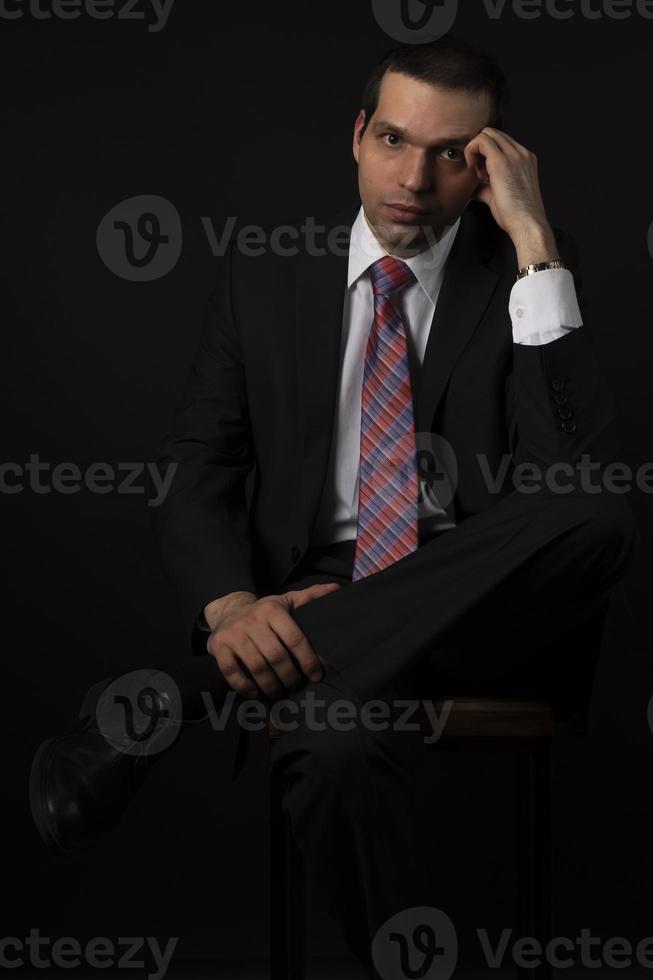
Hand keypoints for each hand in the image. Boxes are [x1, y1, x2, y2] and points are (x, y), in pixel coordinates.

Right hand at [206, 582, 339, 700]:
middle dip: (290, 676)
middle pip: (276, 656)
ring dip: (270, 686)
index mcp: (272, 610)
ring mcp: (234, 634)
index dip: (308, 660)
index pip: (295, 638)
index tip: (316, 675)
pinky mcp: (219, 647)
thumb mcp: (286, 600)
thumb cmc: (263, 611)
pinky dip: (245, 687)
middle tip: (295, 686)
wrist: (227, 611)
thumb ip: (310, 596)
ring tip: (279, 693)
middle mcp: (252, 620)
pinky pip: (232, 673)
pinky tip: (256, 694)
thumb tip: (336, 589)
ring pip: (256, 667)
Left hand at [465, 127, 557, 264]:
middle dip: (480, 150)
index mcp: (524, 159)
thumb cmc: (515, 216)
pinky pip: (481, 141)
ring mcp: (514, 155)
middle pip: (493, 133)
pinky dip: (472, 151)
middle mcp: (521, 153)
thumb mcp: (500, 196)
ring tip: (479, 174)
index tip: (483, 174)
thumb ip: (487, 188)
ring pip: (487, 133)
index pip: (501, 142)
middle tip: (478, 173)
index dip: (486, 154)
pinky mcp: (502, 161)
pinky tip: (473, 170)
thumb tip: (474, 189)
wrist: (527, 223)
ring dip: (476, 151)